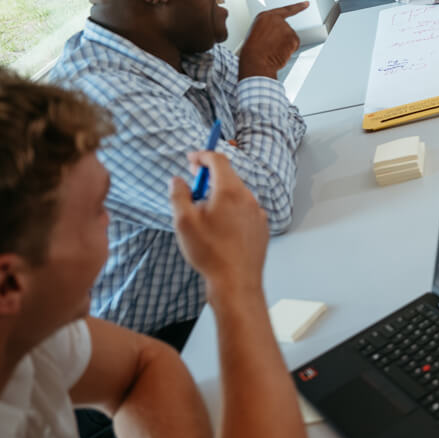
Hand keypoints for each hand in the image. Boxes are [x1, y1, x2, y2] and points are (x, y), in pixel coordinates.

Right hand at [169, 151, 268, 297]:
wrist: (236, 281)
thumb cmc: (210, 252)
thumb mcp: (184, 221)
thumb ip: (178, 195)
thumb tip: (177, 180)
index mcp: (230, 191)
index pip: (218, 160)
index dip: (202, 156)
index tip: (191, 159)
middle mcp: (248, 198)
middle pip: (228, 177)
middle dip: (209, 177)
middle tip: (192, 185)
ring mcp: (257, 213)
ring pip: (236, 195)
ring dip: (219, 196)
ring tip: (203, 216)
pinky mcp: (261, 227)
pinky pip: (244, 211)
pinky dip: (230, 211)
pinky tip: (219, 229)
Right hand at [238, 1, 308, 79]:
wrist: (256, 60)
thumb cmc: (253, 50)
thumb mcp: (256, 32)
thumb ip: (269, 27)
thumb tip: (276, 34)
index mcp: (265, 16)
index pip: (285, 10)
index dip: (298, 7)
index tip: (306, 4)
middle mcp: (277, 20)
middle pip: (286, 28)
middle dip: (281, 38)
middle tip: (270, 46)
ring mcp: (286, 28)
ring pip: (290, 38)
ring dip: (284, 45)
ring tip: (272, 50)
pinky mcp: (293, 37)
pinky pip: (294, 45)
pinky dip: (289, 50)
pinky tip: (279, 52)